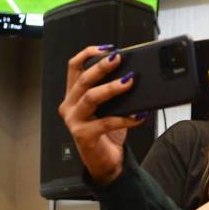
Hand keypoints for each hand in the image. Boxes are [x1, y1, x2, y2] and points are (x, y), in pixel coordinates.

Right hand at [57, 44, 145, 184]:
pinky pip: (106, 122)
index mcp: (73, 94)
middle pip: (83, 80)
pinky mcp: (83, 135)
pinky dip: (125, 118)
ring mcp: (74, 120)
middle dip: (102, 66)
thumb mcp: (110, 106)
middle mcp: (69, 105)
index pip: (74, 67)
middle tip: (119, 58)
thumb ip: (114, 91)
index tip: (108, 48)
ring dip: (111, 88)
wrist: (105, 161)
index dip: (88, 54)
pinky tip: (139, 116)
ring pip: (91, 97)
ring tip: (129, 81)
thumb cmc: (107, 132)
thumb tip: (133, 73)